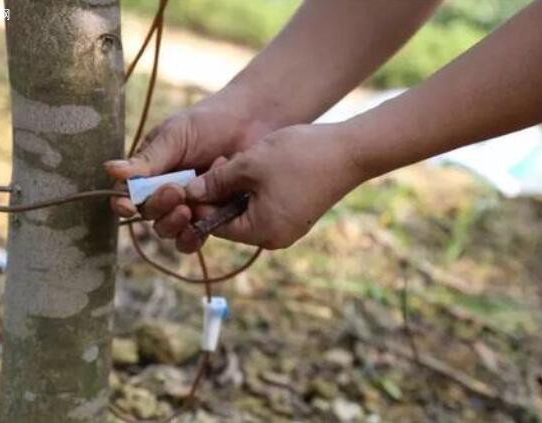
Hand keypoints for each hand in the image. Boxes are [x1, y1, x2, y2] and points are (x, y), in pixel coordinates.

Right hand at [104, 92, 274, 231]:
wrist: (252, 123)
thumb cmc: (209, 122)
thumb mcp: (175, 137)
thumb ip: (148, 160)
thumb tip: (110, 170)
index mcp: (150, 171)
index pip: (128, 194)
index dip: (124, 204)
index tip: (129, 205)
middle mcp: (166, 191)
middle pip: (150, 216)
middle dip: (159, 208)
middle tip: (175, 192)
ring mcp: (191, 205)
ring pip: (171, 229)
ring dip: (175, 225)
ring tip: (188, 210)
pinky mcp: (213, 215)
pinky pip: (198, 234)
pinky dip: (196, 234)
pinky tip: (200, 227)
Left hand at [176, 123, 364, 251]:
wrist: (350, 151)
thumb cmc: (299, 157)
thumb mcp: (249, 165)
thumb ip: (217, 181)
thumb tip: (190, 192)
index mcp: (261, 232)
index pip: (215, 226)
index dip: (201, 202)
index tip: (194, 178)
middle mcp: (274, 238)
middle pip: (231, 220)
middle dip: (220, 194)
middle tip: (220, 163)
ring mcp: (288, 228)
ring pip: (248, 212)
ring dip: (237, 189)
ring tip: (238, 161)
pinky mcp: (298, 216)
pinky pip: (266, 208)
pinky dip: (255, 191)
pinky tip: (256, 167)